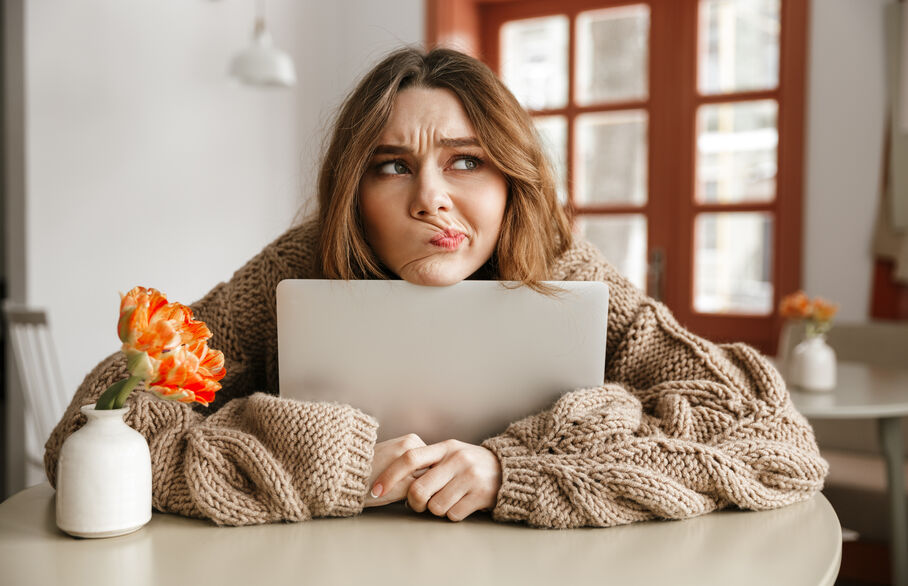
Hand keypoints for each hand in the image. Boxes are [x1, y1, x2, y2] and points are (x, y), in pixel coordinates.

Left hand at [370, 439, 502, 521]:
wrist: (507, 469)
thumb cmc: (469, 464)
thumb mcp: (450, 454)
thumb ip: (427, 462)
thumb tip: (393, 479)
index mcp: (444, 447)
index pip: (410, 458)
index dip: (389, 475)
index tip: (375, 490)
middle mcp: (456, 460)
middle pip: (419, 490)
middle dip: (414, 503)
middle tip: (419, 504)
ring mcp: (469, 477)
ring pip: (435, 506)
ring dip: (436, 509)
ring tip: (447, 500)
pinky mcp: (480, 495)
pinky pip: (453, 515)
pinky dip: (453, 514)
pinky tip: (461, 504)